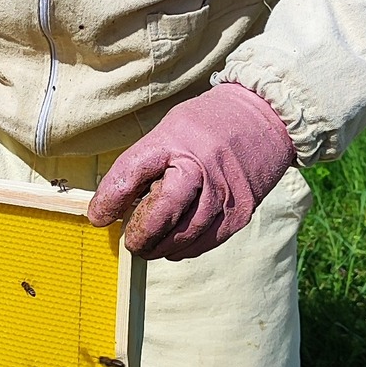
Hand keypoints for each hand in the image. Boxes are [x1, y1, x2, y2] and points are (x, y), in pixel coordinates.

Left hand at [87, 83, 294, 259]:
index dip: (110, 199)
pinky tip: (174, 246)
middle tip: (129, 241)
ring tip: (149, 246)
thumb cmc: (208, 125)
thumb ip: (144, 165)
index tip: (99, 217)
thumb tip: (114, 206)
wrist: (267, 118)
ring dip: (161, 247)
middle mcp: (203, 168)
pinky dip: (185, 248)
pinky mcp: (242, 213)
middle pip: (162, 213)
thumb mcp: (169, 130)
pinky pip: (207, 242)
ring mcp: (226, 194)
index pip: (132, 173)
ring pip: (184, 236)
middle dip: (140, 234)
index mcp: (177, 141)